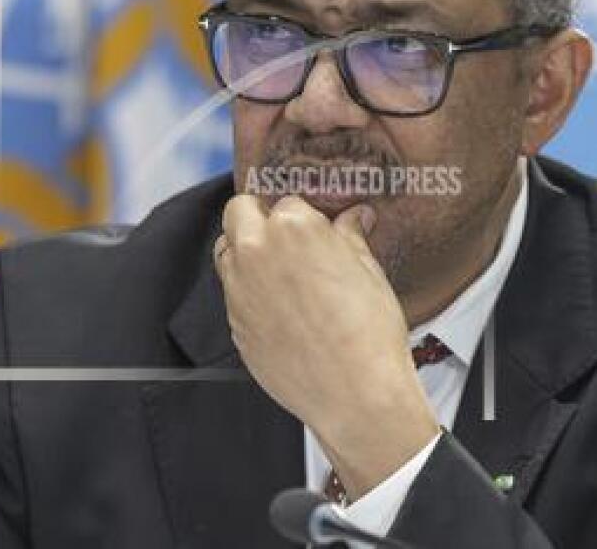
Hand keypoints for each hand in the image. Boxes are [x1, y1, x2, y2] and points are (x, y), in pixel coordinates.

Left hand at [214, 194, 439, 496]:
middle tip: (286, 237)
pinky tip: (279, 307)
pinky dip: (248, 290)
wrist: (355, 394)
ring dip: (245, 251)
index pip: (287, 201)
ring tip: (279, 270)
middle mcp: (255, 250)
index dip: (304, 215)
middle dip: (258, 217)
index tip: (316, 228)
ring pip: (227, 250)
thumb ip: (351, 237)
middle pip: (239, 212)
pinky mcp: (233, 321)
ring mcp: (238, 287)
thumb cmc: (369, 332)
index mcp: (292, 227)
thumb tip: (354, 217)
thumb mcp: (369, 272)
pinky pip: (233, 292)